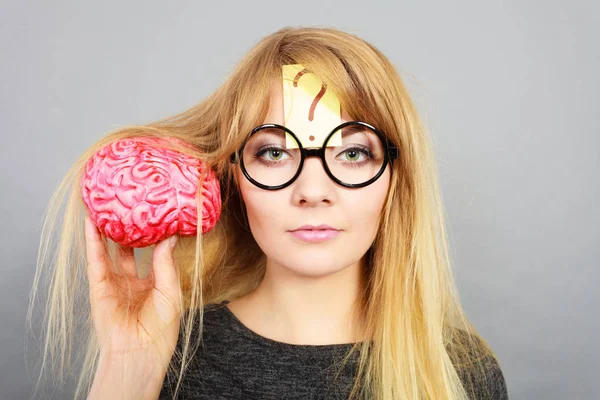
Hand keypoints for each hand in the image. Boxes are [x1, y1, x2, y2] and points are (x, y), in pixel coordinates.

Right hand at [84, 216, 181, 364]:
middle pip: (129, 248)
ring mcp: (115, 282)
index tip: (157, 212)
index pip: (154, 252)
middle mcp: (133, 280)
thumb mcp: (170, 291)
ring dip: (107, 230)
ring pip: (110, 251)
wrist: (140, 351)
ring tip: (106, 206)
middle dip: (129, 228)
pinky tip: (90, 224)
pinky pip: (96, 260)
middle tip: (130, 205)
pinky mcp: (99, 286)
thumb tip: (169, 236)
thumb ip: (166, 263)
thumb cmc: (161, 327)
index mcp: (154, 281)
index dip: (155, 233)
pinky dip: (92, 242)